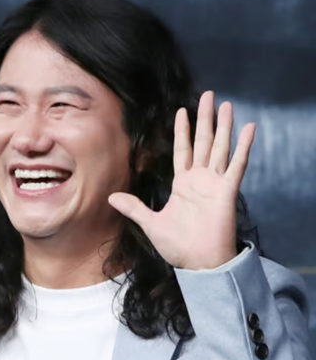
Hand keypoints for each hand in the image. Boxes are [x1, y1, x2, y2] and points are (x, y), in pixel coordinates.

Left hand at [108, 91, 255, 269]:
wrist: (198, 263)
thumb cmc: (178, 246)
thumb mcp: (150, 223)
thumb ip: (133, 208)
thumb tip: (110, 198)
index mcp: (183, 184)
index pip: (183, 149)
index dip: (183, 130)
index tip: (181, 111)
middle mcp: (200, 179)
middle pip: (204, 142)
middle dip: (205, 119)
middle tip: (207, 96)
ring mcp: (215, 183)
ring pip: (220, 147)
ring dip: (224, 126)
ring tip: (227, 105)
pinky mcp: (227, 191)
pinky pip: (237, 164)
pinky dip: (243, 146)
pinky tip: (249, 127)